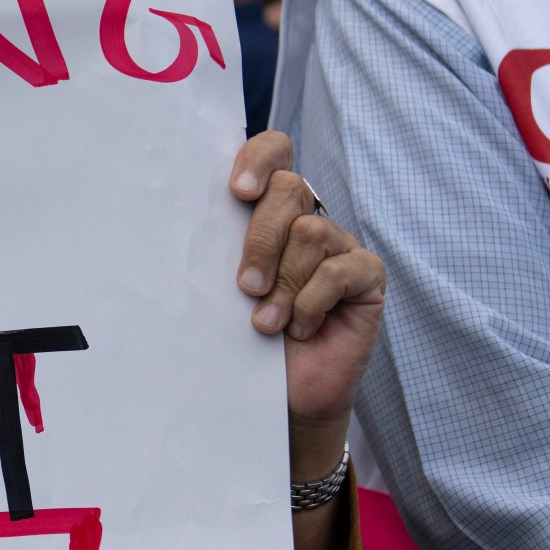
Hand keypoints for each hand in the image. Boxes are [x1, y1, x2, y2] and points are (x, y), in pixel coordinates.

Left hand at [230, 131, 385, 475]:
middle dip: (261, 240)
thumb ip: (217, 249)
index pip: (275, 153)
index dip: (259, 160)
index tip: (237, 191)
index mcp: (270, 211)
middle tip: (245, 287)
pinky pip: (339, 270)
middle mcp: (308, 219)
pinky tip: (302, 327)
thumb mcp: (222, 289)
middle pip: (290, 190)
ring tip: (268, 322)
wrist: (281, 396)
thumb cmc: (244, 339)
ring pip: (312, 232)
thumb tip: (182, 221)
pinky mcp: (367, 275)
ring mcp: (341, 245)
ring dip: (284, 285)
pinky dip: (312, 302)